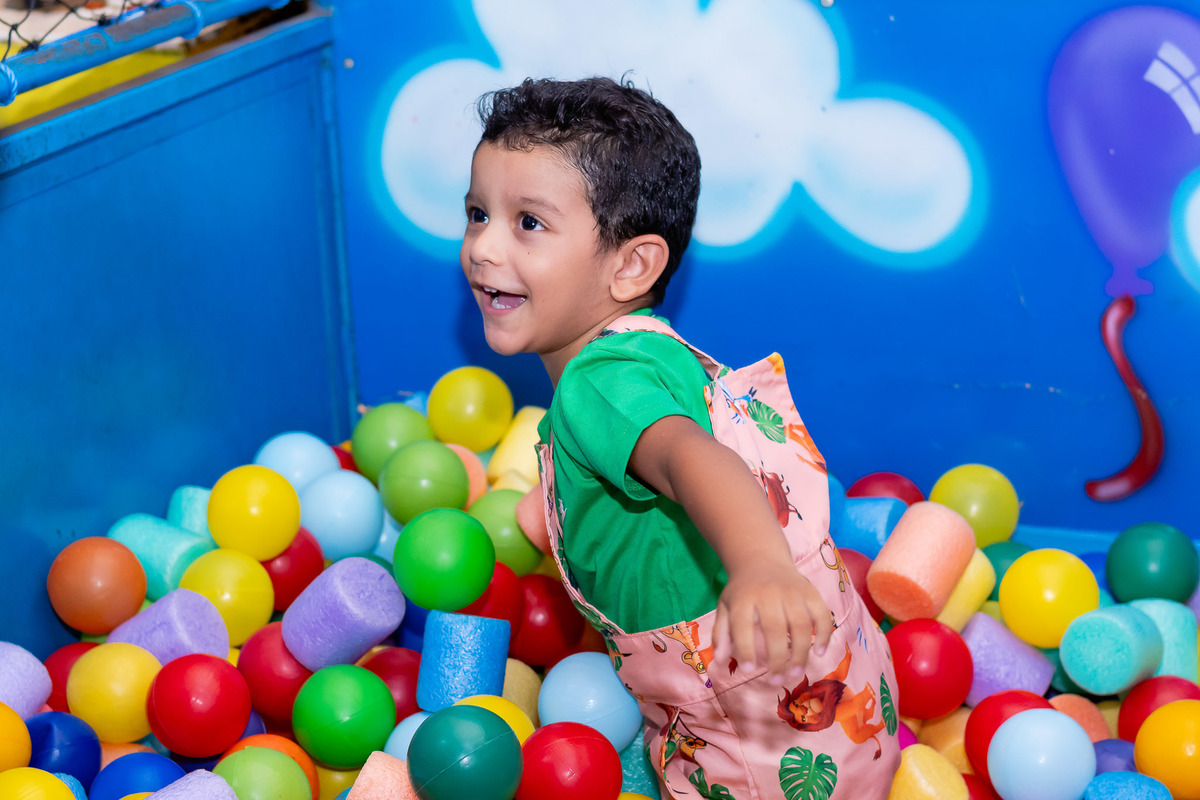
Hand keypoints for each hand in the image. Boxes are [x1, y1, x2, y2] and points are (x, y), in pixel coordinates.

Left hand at [711, 561, 833, 680]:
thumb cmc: (742, 590)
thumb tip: (720, 662)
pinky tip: (819, 652)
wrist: (761, 557)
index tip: (748, 671)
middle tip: (775, 681)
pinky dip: (823, 633)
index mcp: (743, 598)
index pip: (742, 626)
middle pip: (775, 628)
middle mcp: (767, 593)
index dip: (745, 650)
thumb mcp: (725, 607)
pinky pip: (821, 613)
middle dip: (777, 659)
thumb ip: (721, 634)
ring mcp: (791, 591)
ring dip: (800, 652)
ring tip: (796, 673)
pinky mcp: (810, 590)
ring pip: (800, 624)